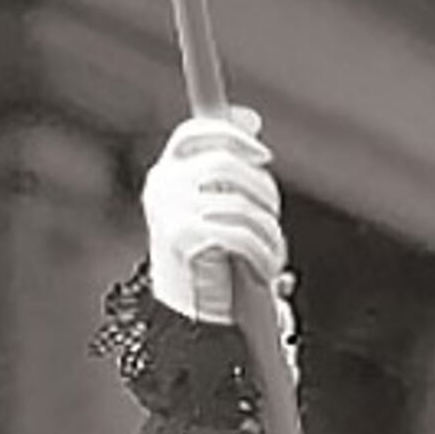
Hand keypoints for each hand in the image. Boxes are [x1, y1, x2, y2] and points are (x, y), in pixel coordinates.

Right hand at [145, 109, 290, 329]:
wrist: (193, 316)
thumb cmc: (212, 261)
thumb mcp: (219, 205)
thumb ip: (229, 162)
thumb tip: (250, 117)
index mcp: (167, 174)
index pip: (195, 134)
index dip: (231, 135)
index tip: (263, 155)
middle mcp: (162, 187)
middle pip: (226, 164)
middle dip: (262, 190)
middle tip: (272, 217)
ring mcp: (170, 212)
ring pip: (240, 202)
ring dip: (268, 232)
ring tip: (272, 255)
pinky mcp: (184, 239)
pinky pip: (240, 233)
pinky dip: (263, 252)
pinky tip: (265, 268)